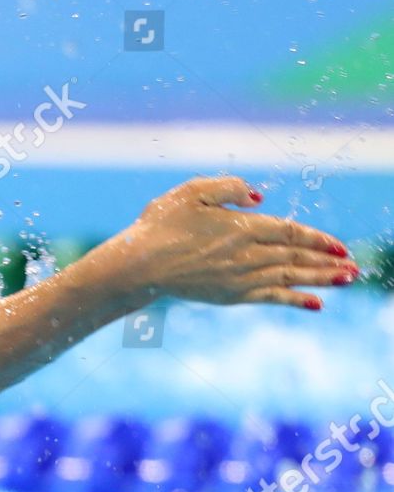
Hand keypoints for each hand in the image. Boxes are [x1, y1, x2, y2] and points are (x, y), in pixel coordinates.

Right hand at [90, 176, 354, 310]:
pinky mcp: (229, 295)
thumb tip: (259, 197)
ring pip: (290, 278)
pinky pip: (271, 298)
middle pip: (297, 258)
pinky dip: (295, 300)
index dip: (319, 239)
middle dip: (328, 261)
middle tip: (355, 266)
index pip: (291, 233)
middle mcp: (247, 255)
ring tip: (346, 279)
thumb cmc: (159, 225)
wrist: (136, 265)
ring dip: (321, 279)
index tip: (342, 245)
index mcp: (241, 227)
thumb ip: (228, 187)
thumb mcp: (191, 191)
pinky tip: (315, 304)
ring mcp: (239, 278)